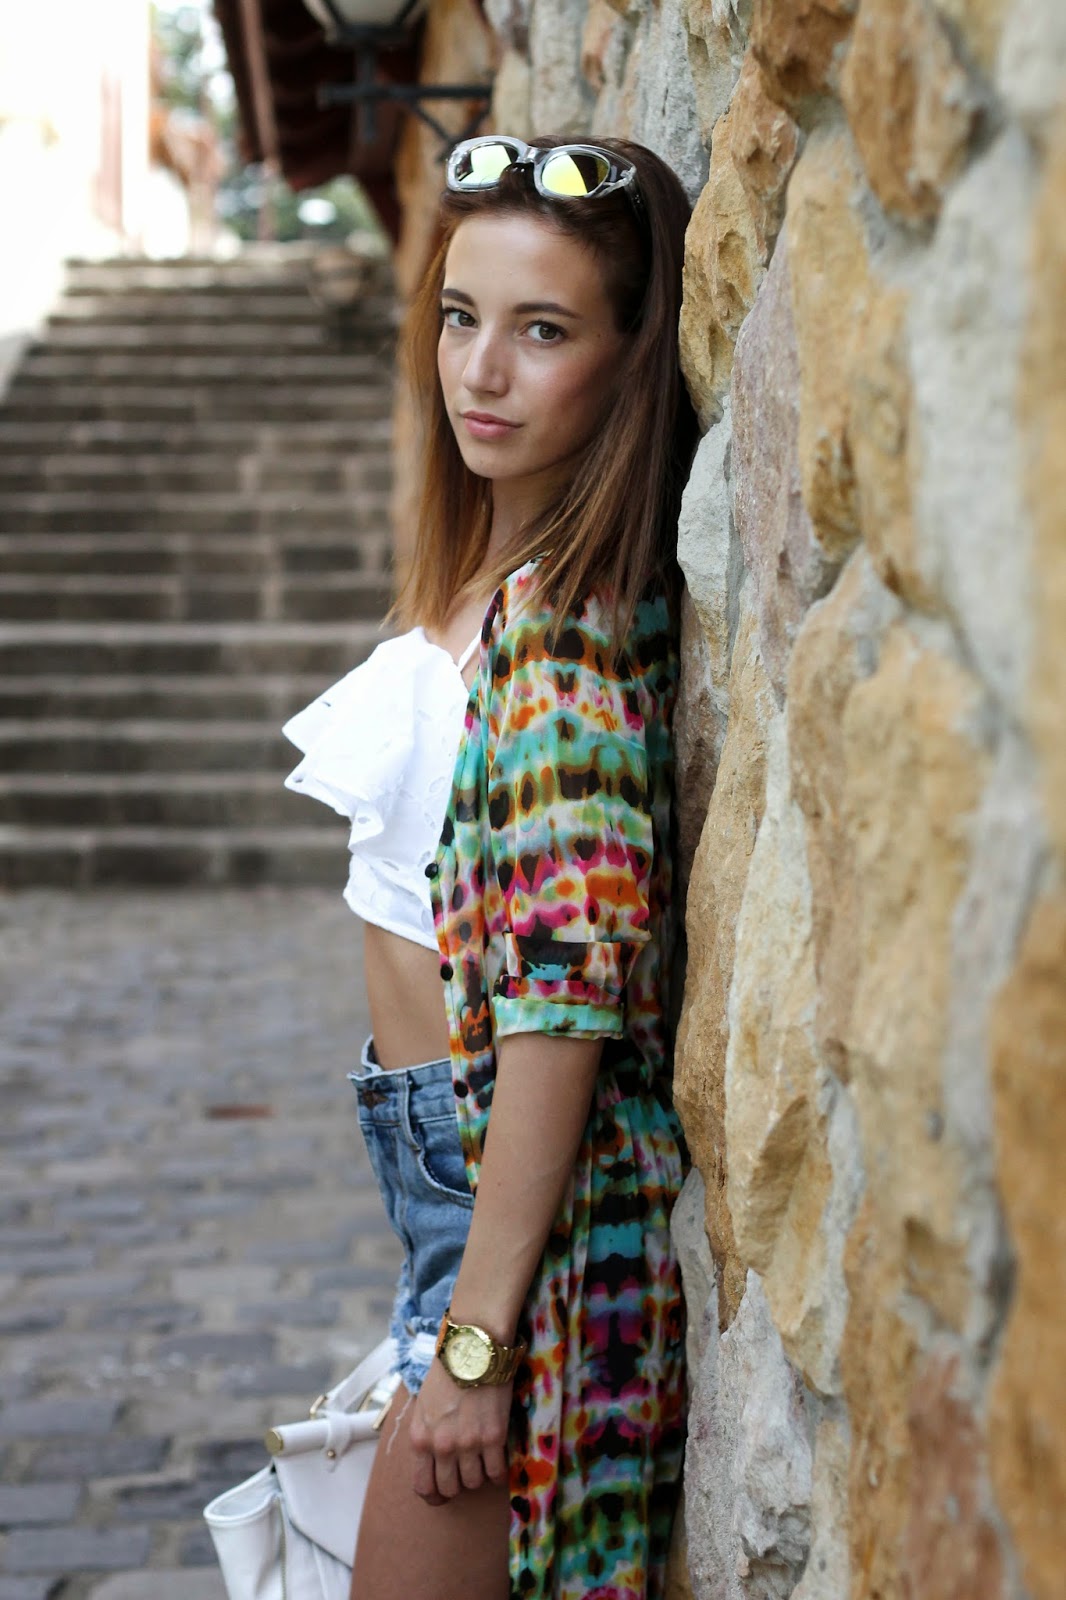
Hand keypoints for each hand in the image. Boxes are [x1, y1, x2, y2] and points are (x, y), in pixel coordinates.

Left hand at [408, 1357, 510, 1504]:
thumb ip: (426, 1434)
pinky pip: (496, 1472)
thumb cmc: (447, 1372)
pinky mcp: (493, 1437)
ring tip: (482, 1460)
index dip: (435, 1495)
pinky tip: (498, 1461)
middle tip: (466, 1472)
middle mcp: (441, 1446)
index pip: (423, 1486)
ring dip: (478, 1475)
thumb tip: (432, 1458)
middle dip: (458, 1484)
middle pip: (450, 1489)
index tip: (443, 1492)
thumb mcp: (424, 1405)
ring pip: (474, 1483)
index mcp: (420, 1439)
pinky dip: (498, 1472)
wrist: (473, 1349)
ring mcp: (468, 1444)